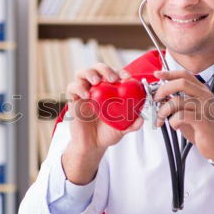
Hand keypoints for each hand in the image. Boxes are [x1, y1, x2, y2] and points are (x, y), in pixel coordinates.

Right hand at [62, 63, 142, 183]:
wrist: (92, 145)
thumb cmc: (107, 133)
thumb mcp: (123, 128)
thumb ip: (132, 124)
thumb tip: (141, 119)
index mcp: (110, 90)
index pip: (114, 74)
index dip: (121, 72)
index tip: (127, 78)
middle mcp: (96, 88)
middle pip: (98, 68)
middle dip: (105, 69)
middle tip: (112, 79)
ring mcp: (84, 92)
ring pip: (82, 73)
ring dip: (90, 73)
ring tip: (96, 81)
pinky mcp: (73, 99)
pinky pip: (72, 87)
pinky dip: (79, 87)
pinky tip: (86, 95)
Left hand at [153, 69, 213, 181]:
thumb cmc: (201, 129)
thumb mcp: (189, 111)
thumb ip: (178, 102)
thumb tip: (160, 95)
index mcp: (202, 91)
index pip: (185, 75)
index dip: (169, 73)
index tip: (158, 74)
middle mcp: (205, 96)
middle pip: (181, 83)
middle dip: (163, 89)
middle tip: (156, 99)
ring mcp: (204, 108)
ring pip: (177, 101)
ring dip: (163, 110)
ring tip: (161, 119)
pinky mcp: (202, 121)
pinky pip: (180, 116)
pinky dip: (172, 121)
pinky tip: (175, 126)